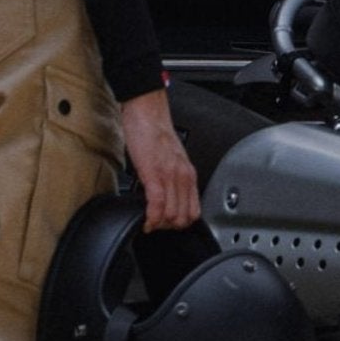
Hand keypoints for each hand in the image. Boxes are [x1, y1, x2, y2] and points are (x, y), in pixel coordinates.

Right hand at [118, 86, 201, 231]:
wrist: (147, 112)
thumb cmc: (154, 133)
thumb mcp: (171, 160)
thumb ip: (172, 179)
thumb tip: (165, 198)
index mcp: (189, 174)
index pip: (194, 211)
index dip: (181, 224)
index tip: (167, 225)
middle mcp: (183, 176)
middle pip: (184, 218)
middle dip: (169, 228)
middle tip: (156, 225)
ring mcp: (170, 176)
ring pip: (172, 215)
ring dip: (159, 225)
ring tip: (149, 222)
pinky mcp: (154, 173)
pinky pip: (157, 205)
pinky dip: (151, 218)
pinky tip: (145, 220)